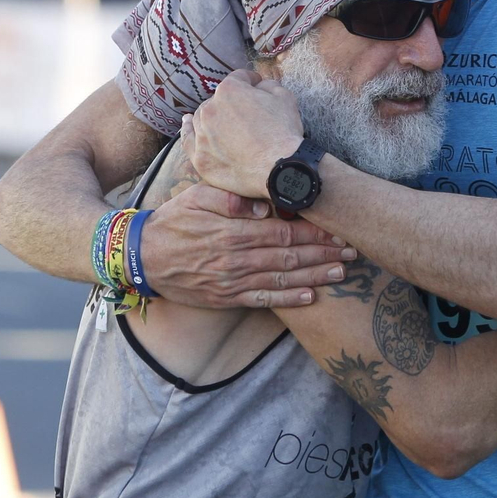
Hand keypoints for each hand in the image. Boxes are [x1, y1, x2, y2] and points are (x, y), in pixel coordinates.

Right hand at [139, 182, 356, 307]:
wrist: (143, 257)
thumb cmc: (173, 221)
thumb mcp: (196, 196)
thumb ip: (230, 198)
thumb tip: (264, 205)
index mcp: (233, 232)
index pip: (284, 232)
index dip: (314, 233)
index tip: (339, 229)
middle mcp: (237, 259)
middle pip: (290, 257)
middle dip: (324, 254)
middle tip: (353, 251)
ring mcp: (233, 282)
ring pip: (282, 280)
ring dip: (315, 276)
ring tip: (342, 272)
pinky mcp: (227, 298)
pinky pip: (263, 301)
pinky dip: (288, 300)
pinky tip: (311, 297)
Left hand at [181, 69, 303, 201]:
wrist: (279, 168)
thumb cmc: (283, 132)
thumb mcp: (284, 97)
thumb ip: (268, 85)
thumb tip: (258, 85)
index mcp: (229, 90)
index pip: (239, 78)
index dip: (251, 81)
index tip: (256, 87)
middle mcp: (210, 108)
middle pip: (218, 99)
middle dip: (231, 103)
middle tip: (245, 114)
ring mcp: (202, 134)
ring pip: (201, 117)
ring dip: (211, 116)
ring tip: (219, 120)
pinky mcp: (200, 157)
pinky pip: (187, 139)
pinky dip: (187, 129)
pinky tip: (187, 123)